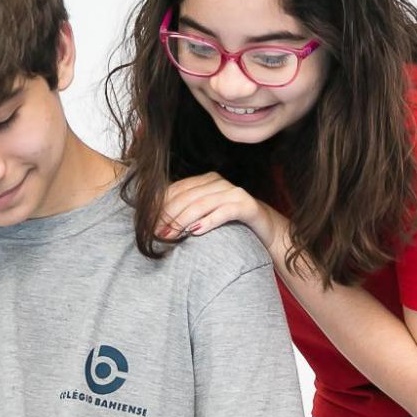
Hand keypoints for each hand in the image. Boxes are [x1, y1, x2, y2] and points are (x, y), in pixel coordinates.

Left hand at [154, 173, 271, 241]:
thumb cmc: (231, 224)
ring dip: (183, 221)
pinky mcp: (247, 206)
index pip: (177, 189)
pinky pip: (224, 212)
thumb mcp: (206, 213)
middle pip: (187, 197)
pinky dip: (208, 221)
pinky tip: (196, 232)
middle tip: (158, 234)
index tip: (150, 225)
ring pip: (202, 204)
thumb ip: (187, 212)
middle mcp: (219, 182)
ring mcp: (234, 193)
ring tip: (172, 236)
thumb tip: (157, 223)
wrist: (266, 229)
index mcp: (206, 180)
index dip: (161, 207)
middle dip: (169, 216)